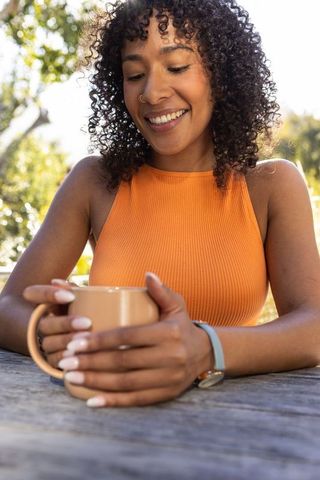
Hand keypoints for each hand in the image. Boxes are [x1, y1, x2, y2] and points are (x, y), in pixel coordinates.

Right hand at [23, 279, 91, 366]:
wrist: (88, 336)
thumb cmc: (83, 310)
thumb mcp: (77, 299)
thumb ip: (70, 289)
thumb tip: (56, 282)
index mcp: (43, 304)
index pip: (33, 293)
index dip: (48, 294)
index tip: (71, 296)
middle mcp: (40, 324)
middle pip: (45, 324)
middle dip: (65, 323)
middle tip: (87, 322)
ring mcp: (44, 343)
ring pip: (49, 343)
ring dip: (67, 341)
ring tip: (86, 338)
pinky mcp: (51, 360)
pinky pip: (53, 360)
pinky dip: (66, 357)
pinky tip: (78, 354)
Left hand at [58, 273, 213, 407]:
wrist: (204, 353)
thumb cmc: (182, 326)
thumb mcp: (176, 305)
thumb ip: (161, 291)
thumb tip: (148, 274)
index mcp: (168, 333)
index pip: (127, 336)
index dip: (100, 340)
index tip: (75, 342)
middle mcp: (169, 356)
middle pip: (123, 361)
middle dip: (90, 362)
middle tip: (66, 361)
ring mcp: (168, 378)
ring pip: (126, 383)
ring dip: (95, 381)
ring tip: (71, 377)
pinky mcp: (166, 394)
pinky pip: (136, 400)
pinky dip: (113, 401)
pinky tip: (92, 401)